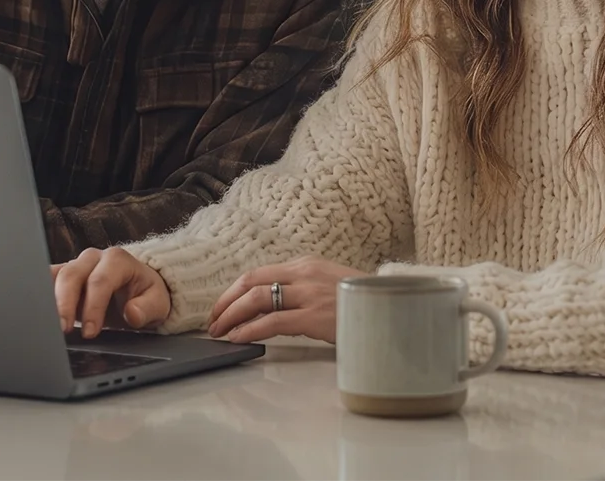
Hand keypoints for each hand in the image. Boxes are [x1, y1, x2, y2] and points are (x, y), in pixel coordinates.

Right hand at [51, 248, 170, 338]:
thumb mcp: (158, 303)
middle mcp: (93, 258)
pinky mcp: (64, 275)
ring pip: (55, 276)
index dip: (93, 307)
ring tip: (44, 324)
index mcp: (117, 260)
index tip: (90, 332)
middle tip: (63, 330)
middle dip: (65, 304)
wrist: (139, 288)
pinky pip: (47, 280)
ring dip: (48, 300)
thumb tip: (132, 313)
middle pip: (72, 275)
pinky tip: (36, 312)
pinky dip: (39, 294)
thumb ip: (147, 308)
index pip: (100, 281)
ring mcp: (76, 265)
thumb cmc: (146, 294)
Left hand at [207, 256, 363, 343]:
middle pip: (251, 282)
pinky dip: (249, 329)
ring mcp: (309, 293)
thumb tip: (272, 306)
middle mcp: (304, 273)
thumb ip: (302, 290)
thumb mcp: (329, 286)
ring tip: (220, 332)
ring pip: (256, 298)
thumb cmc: (360, 303)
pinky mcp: (314, 316)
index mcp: (306, 264)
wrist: (390, 310)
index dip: (234, 291)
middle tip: (213, 321)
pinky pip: (272, 321)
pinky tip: (239, 339)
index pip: (259, 273)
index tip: (222, 306)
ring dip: (232, 316)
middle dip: (226, 302)